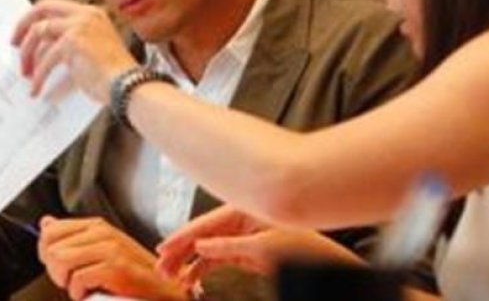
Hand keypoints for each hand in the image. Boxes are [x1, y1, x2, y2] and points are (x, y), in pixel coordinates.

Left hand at [12, 0, 138, 102]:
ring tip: (25, 74)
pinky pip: (45, 59)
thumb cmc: (113, 75)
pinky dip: (38, 76)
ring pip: (38, 33)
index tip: (24, 32)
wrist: (128, 86)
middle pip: (41, 10)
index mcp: (91, 13)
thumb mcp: (92, 50)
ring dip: (27, 54)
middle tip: (14, 44)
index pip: (53, 5)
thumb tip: (41, 50)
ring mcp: (78, 27)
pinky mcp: (72, 43)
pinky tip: (36, 89)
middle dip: (23, 26)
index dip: (35, 17)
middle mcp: (84, 15)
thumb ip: (70, 43)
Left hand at [37, 215, 190, 300]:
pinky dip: (80, 293)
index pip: (50, 230)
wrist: (164, 291)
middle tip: (73, 280)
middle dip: (56, 271)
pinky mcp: (114, 267)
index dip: (46, 253)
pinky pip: (77, 280)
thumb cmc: (132, 277)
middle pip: (51, 248)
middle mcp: (102, 232)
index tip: (59, 266)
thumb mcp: (99, 251)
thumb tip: (46, 222)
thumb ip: (71, 236)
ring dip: (66, 282)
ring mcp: (109, 248)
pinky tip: (92, 293)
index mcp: (96, 226)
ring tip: (82, 287)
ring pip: (60, 261)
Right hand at [157, 205, 359, 286]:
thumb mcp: (264, 247)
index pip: (204, 223)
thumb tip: (201, 248)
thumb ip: (230, 247)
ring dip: (189, 264)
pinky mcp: (247, 250)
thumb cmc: (304, 244)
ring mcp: (243, 235)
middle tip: (161, 269)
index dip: (181, 236)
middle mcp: (239, 220)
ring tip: (171, 278)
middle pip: (202, 235)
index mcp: (242, 209)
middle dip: (180, 252)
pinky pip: (218, 258)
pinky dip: (204, 269)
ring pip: (207, 249)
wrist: (327, 259)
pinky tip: (191, 279)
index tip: (162, 248)